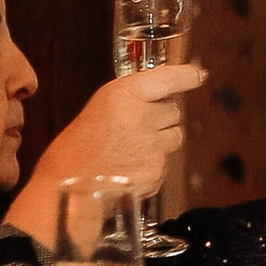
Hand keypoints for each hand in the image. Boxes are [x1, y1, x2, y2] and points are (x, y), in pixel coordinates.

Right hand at [7, 65, 207, 236]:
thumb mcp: (98, 110)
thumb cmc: (74, 151)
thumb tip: (159, 100)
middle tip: (140, 125)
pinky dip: (154, 164)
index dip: (187, 76)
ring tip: (132, 149)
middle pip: (175, 110)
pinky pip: (166, 162)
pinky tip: (130, 168)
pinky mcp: (157, 172)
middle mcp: (142, 117)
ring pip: (175, 136)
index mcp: (123, 95)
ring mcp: (153, 147)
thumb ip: (129, 101)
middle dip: (163, 116)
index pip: (168, 78)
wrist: (67, 191)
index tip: (198, 74)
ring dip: (162, 139)